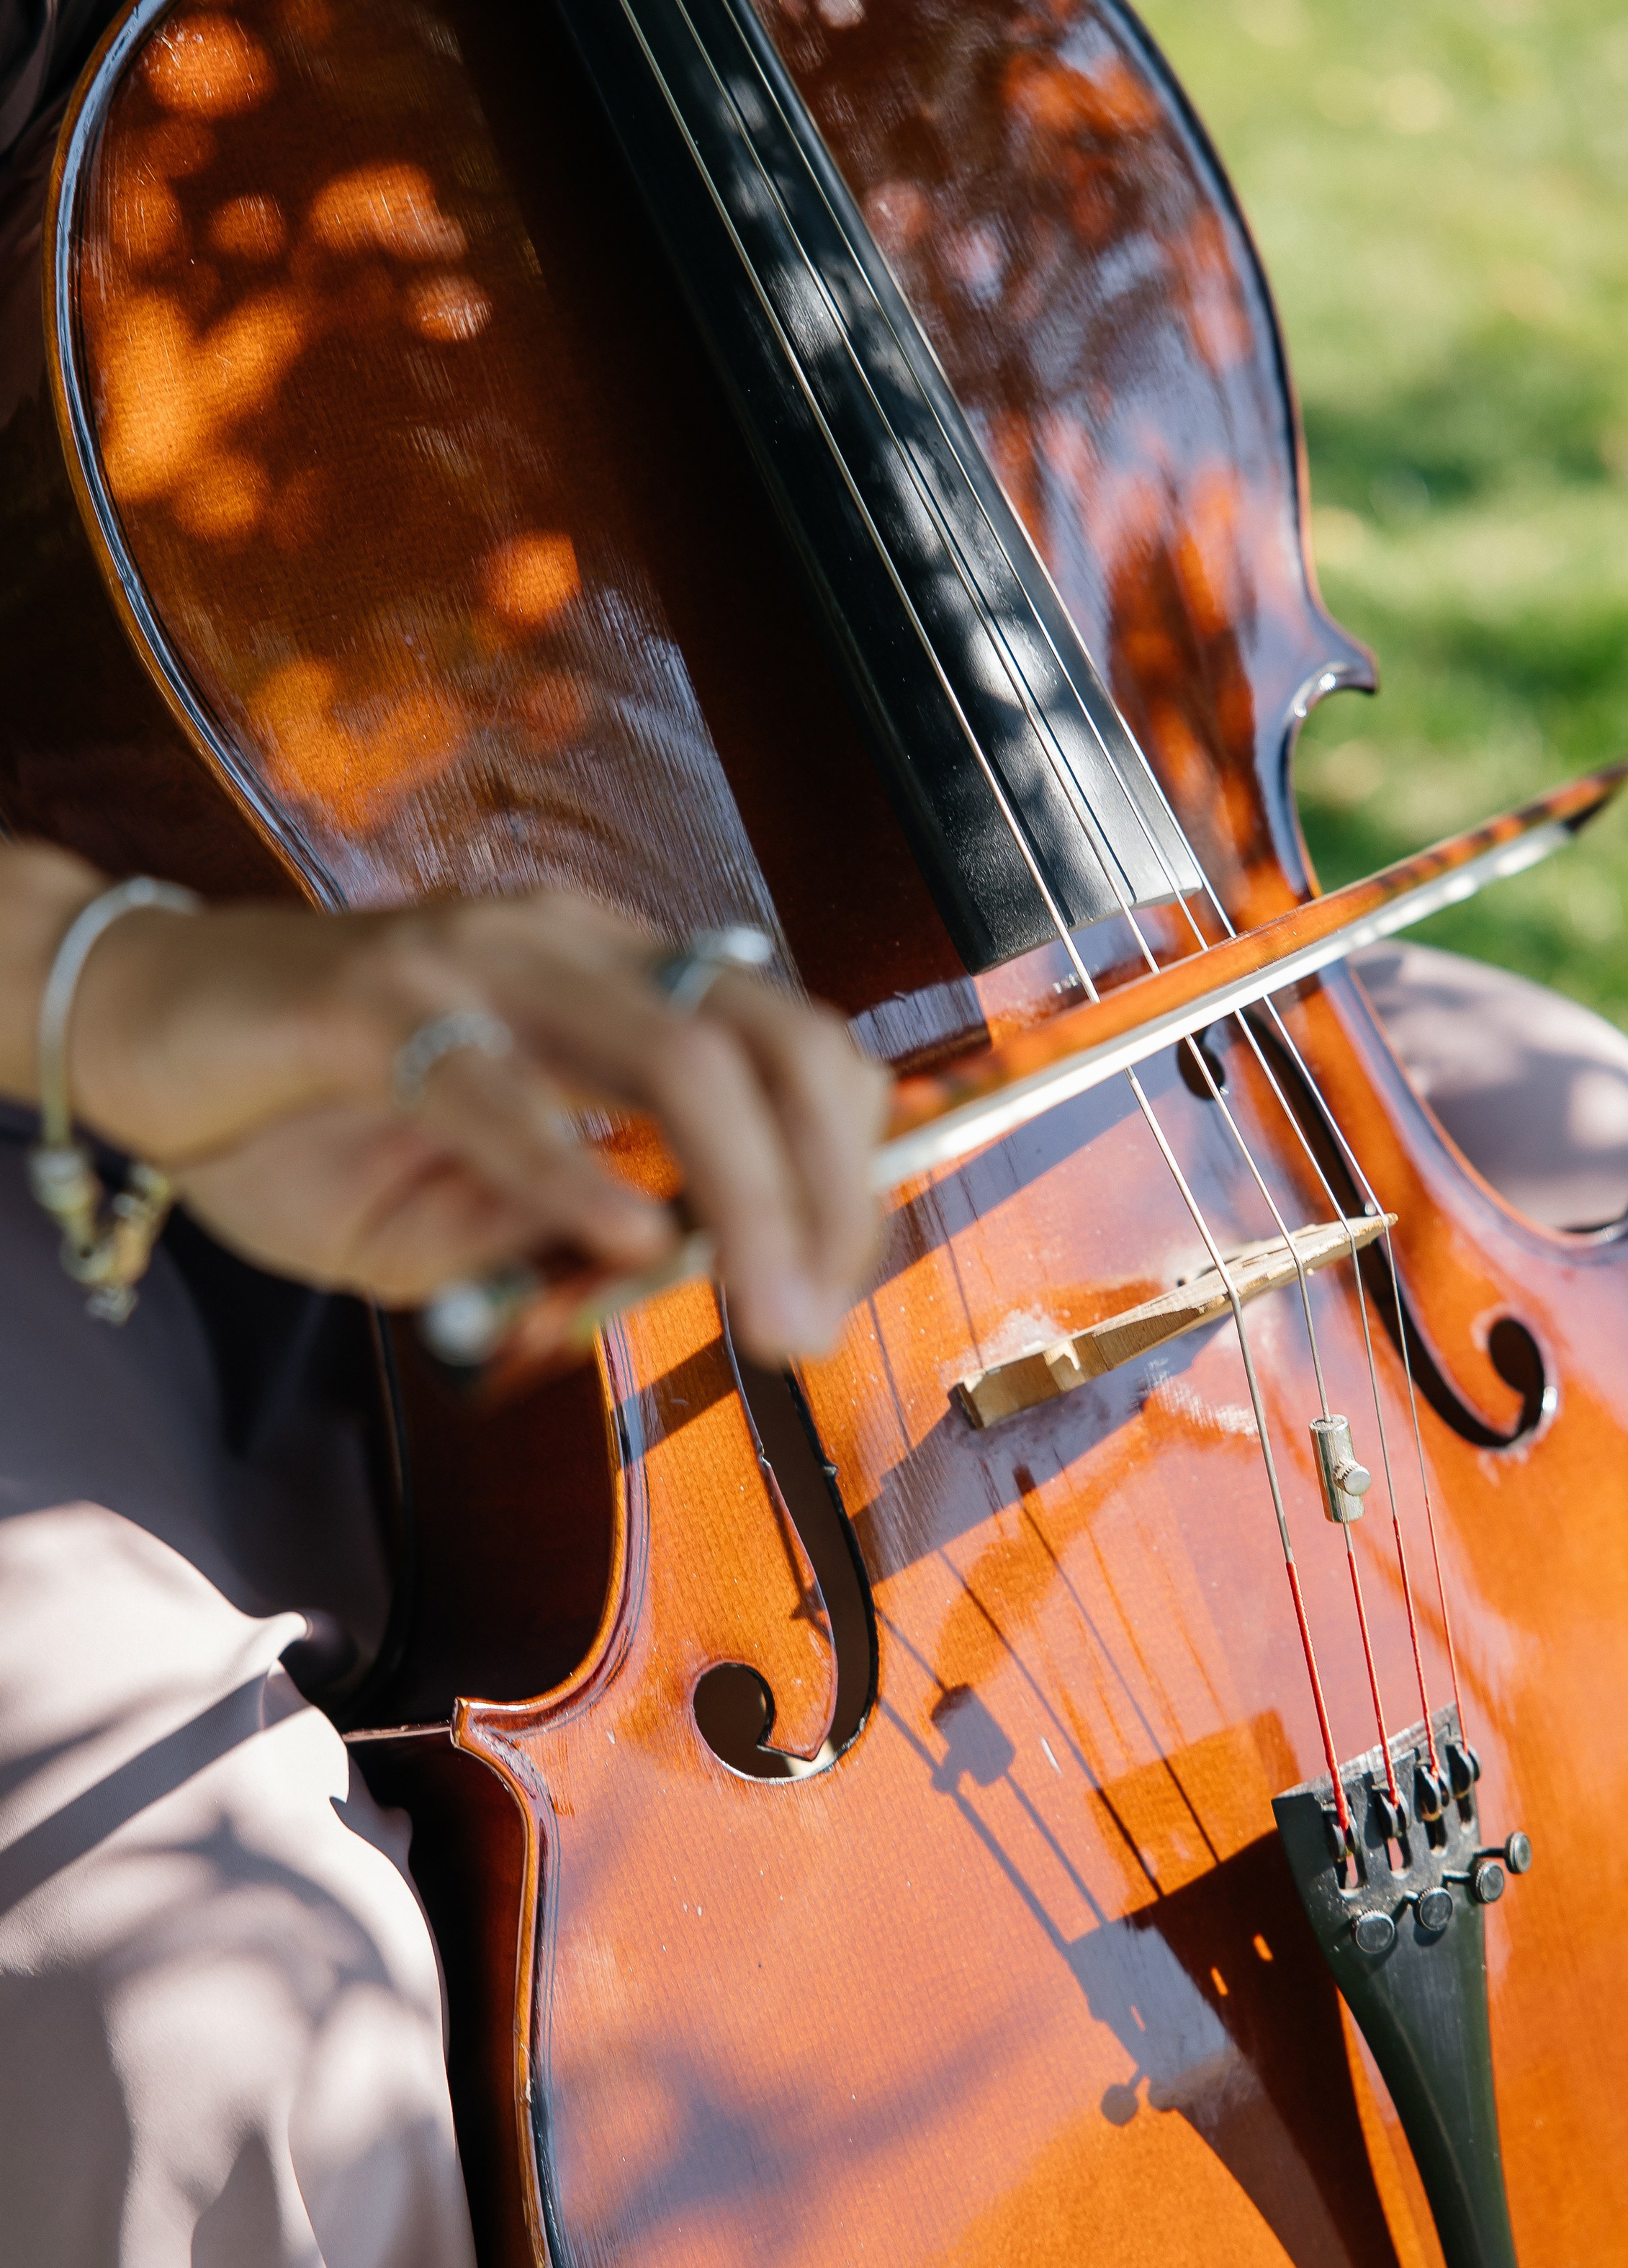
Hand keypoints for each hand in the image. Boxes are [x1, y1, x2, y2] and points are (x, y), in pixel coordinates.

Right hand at [4, 852, 886, 1359]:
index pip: (790, 1044)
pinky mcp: (372, 999)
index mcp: (617, 979)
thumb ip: (573, 1231)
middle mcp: (571, 948)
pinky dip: (576, 1170)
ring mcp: (477, 961)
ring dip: (746, 1194)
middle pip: (768, 1039)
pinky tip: (629, 1240)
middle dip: (826, 1186)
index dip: (846, 1160)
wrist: (140, 1034)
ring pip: (674, 1053)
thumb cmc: (309, 1119)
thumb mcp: (466, 1214)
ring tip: (769, 1309)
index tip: (840, 1282)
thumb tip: (695, 1272)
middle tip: (819, 1319)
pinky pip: (499, 1086)